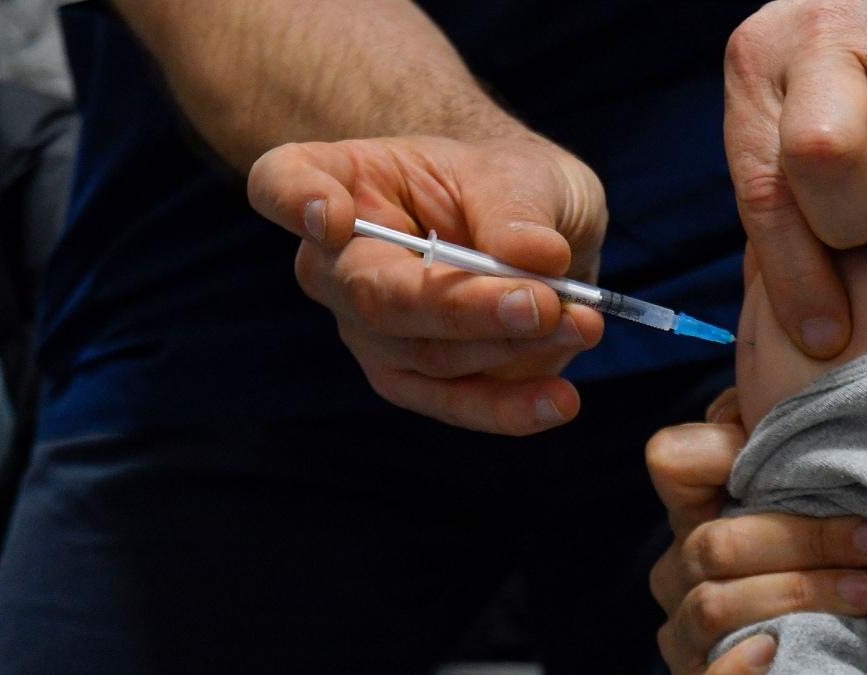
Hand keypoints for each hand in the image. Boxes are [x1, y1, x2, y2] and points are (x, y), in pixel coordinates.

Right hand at [248, 135, 607, 435]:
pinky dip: (510, 408)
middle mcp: (338, 264)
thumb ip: (520, 209)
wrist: (531, 230)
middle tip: (541, 301)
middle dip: (460, 305)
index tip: (330, 214)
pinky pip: (453, 403)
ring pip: (426, 354)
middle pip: (371, 296)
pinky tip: (558, 401)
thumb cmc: (511, 186)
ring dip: (510, 345)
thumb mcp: (526, 172)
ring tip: (583, 321)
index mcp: (345, 181)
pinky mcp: (413, 380)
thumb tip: (537, 260)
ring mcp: (370, 330)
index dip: (295, 201)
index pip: (284, 183)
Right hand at [646, 389, 866, 673]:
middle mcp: (680, 569)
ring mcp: (686, 631)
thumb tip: (809, 394)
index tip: (792, 453)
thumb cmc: (817, 572)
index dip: (719, 448)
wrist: (817, 661)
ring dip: (799, 594)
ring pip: (715, 603)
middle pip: (714, 540)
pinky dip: (740, 664)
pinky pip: (708, 673)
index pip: (671, 458)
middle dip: (804, 537)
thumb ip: (795, 457)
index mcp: (696, 512)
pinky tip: (777, 653)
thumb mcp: (806, 509)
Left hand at [725, 0, 866, 358]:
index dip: (794, 274)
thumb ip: (782, 188)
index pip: (766, 182)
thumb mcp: (781, 115)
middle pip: (825, 148)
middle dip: (850, 228)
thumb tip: (802, 305)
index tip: (822, 337)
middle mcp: (825, 37)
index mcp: (759, 64)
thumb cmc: (827, 88)